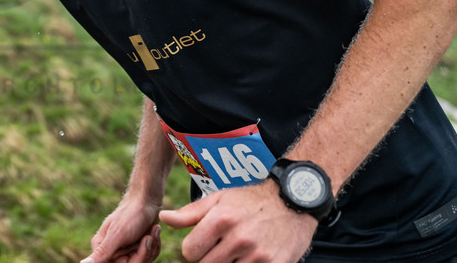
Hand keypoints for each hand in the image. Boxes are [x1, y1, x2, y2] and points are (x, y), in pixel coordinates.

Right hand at [81, 195, 162, 262]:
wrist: (146, 201)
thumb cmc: (130, 215)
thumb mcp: (116, 235)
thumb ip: (102, 252)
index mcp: (102, 248)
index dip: (129, 260)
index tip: (135, 245)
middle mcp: (113, 251)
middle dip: (143, 253)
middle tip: (147, 237)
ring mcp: (126, 249)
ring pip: (142, 261)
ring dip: (151, 247)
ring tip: (151, 232)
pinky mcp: (138, 247)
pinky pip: (149, 256)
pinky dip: (154, 245)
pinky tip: (153, 233)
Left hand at [159, 180, 317, 261]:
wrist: (293, 201)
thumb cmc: (250, 201)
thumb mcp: (219, 200)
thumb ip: (190, 213)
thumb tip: (164, 217)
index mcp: (220, 220)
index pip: (189, 252)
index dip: (193, 250)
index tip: (204, 244)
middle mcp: (238, 238)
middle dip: (209, 259)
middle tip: (222, 248)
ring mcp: (258, 255)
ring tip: (237, 252)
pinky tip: (250, 258)